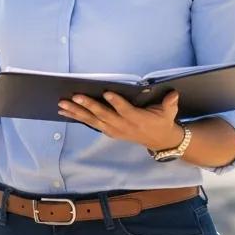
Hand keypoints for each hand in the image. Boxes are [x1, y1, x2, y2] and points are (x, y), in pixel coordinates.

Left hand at [57, 90, 184, 150]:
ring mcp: (114, 130)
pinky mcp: (108, 131)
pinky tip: (64, 111)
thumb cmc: (163, 121)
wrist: (160, 142)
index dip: (117, 103)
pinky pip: (90, 124)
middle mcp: (124, 126)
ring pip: (93, 120)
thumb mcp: (170, 113)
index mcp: (138, 119)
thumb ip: (169, 103)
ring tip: (62, 104)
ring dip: (76, 112)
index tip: (107, 92)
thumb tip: (173, 94)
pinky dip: (77, 117)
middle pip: (104, 116)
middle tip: (74, 96)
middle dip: (88, 106)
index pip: (126, 111)